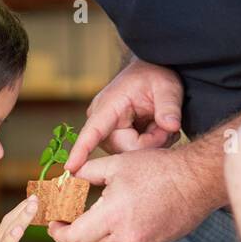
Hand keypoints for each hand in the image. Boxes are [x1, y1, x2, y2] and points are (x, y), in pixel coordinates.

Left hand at [49, 145, 212, 241]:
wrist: (198, 181)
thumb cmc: (160, 169)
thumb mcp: (116, 163)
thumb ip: (85, 173)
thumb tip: (67, 178)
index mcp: (114, 216)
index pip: (74, 238)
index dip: (58, 233)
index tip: (54, 223)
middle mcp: (126, 237)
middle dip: (72, 233)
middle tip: (66, 218)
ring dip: (90, 237)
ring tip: (85, 218)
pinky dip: (109, 238)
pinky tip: (109, 222)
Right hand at [66, 59, 183, 172]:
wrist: (152, 73)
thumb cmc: (155, 76)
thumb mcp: (167, 87)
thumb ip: (169, 107)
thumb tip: (170, 126)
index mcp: (109, 106)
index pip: (93, 131)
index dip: (81, 150)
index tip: (70, 168)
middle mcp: (103, 121)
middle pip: (126, 150)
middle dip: (152, 142)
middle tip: (167, 124)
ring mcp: (109, 133)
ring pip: (132, 154)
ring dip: (153, 143)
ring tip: (161, 123)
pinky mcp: (117, 139)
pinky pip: (134, 153)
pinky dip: (151, 144)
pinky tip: (157, 129)